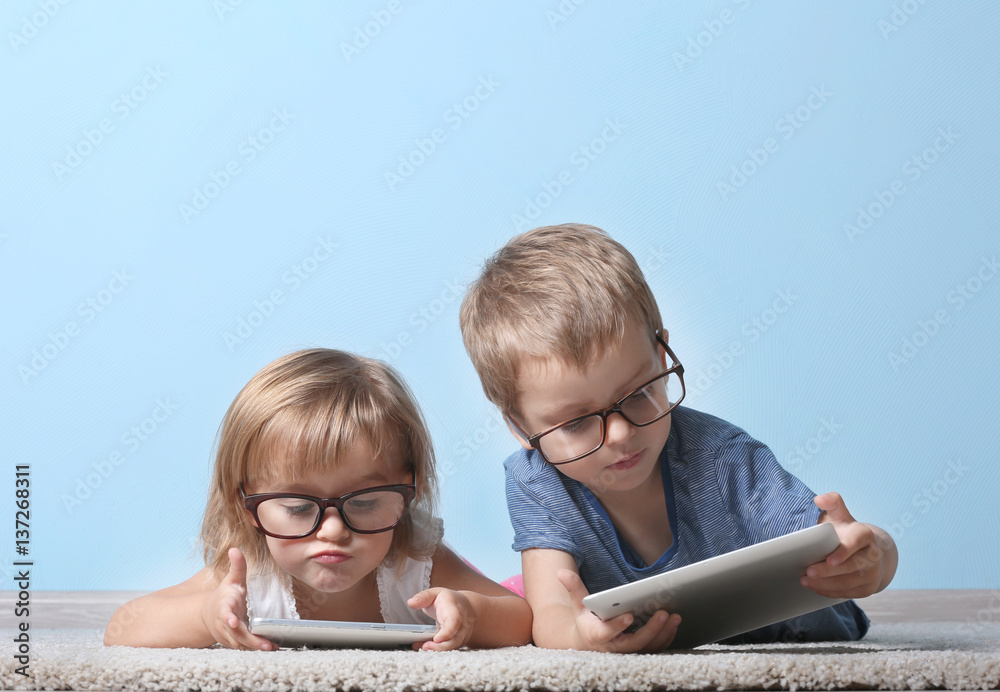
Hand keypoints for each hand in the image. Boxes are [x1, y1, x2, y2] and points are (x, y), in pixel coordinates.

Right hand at [201, 547, 275, 650]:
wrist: (209, 614)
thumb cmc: (225, 595)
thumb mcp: (232, 580)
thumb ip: (237, 566)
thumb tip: (235, 549)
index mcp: (223, 606)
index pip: (224, 612)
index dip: (227, 617)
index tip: (232, 621)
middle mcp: (223, 623)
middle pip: (235, 633)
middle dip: (250, 640)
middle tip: (266, 644)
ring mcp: (226, 634)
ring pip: (240, 644)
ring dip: (255, 647)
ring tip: (272, 647)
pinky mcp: (232, 642)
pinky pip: (243, 647)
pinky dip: (254, 648)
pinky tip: (269, 647)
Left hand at [407, 588, 473, 650]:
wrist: (467, 607)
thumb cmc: (449, 600)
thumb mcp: (435, 593)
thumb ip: (423, 597)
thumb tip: (411, 602)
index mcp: (454, 610)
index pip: (454, 621)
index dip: (447, 632)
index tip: (436, 639)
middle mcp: (461, 624)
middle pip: (454, 639)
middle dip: (440, 646)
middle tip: (425, 647)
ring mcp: (461, 635)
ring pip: (452, 647)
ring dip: (438, 650)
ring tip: (423, 647)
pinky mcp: (457, 642)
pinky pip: (448, 649)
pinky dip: (436, 650)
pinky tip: (424, 647)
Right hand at [556, 569, 680, 651]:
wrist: (590, 643)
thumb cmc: (586, 621)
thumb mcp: (577, 605)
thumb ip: (573, 588)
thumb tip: (560, 572)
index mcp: (597, 635)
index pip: (608, 632)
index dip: (618, 625)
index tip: (630, 615)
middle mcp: (614, 648)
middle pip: (635, 643)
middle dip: (651, 629)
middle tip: (663, 613)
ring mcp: (628, 652)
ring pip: (648, 647)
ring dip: (663, 633)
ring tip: (674, 616)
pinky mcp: (640, 652)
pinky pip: (656, 648)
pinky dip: (666, 637)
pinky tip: (674, 623)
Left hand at [803, 492, 891, 598]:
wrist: (871, 551)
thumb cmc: (848, 532)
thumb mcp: (841, 515)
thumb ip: (832, 503)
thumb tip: (820, 498)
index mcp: (865, 535)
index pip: (856, 543)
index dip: (844, 552)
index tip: (830, 560)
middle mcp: (873, 555)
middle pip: (851, 566)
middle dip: (828, 572)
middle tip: (808, 572)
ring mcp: (873, 573)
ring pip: (849, 582)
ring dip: (826, 584)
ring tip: (805, 581)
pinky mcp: (868, 588)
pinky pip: (849, 592)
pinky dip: (831, 592)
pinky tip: (815, 588)